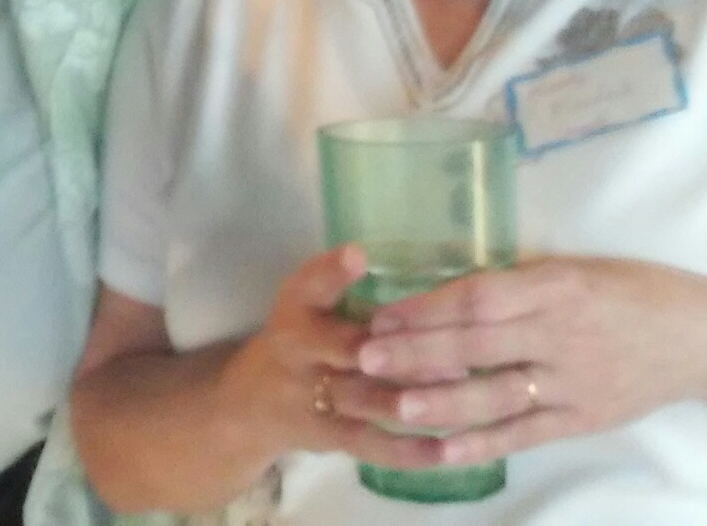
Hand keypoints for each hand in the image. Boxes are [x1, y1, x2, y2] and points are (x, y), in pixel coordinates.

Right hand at [217, 246, 468, 468]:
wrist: (249, 404)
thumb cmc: (299, 338)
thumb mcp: (307, 302)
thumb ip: (347, 286)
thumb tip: (428, 279)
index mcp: (296, 306)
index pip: (309, 284)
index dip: (331, 270)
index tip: (358, 256)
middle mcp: (299, 348)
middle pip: (345, 347)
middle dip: (392, 348)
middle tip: (448, 347)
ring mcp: (310, 395)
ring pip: (364, 398)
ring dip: (410, 398)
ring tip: (457, 393)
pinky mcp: (324, 434)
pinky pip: (366, 444)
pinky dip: (404, 450)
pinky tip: (442, 450)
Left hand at [344, 258, 706, 469]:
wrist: (703, 338)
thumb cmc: (635, 291)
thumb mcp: (578, 269)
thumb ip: (520, 284)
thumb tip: (451, 294)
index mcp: (557, 286)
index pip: (481, 298)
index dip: (428, 307)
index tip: (382, 315)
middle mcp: (562, 333)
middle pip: (479, 345)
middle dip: (418, 353)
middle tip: (365, 358)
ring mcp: (574, 382)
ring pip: (498, 394)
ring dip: (443, 402)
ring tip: (396, 406)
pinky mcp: (584, 419)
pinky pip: (526, 434)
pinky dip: (484, 443)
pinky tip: (443, 450)